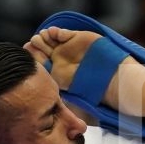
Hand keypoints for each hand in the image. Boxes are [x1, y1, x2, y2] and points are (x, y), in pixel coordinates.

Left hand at [25, 26, 144, 121]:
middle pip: (42, 50)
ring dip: (43, 38)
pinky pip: (63, 33)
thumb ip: (62, 106)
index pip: (40, 66)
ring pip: (50, 40)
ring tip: (40, 38)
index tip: (27, 56)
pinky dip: (56, 33)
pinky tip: (52, 34)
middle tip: (31, 44)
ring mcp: (69, 49)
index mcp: (58, 75)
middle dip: (35, 46)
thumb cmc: (98, 96)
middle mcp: (62, 61)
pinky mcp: (79, 39)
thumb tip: (45, 111)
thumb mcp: (76, 104)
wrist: (117, 83)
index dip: (32, 60)